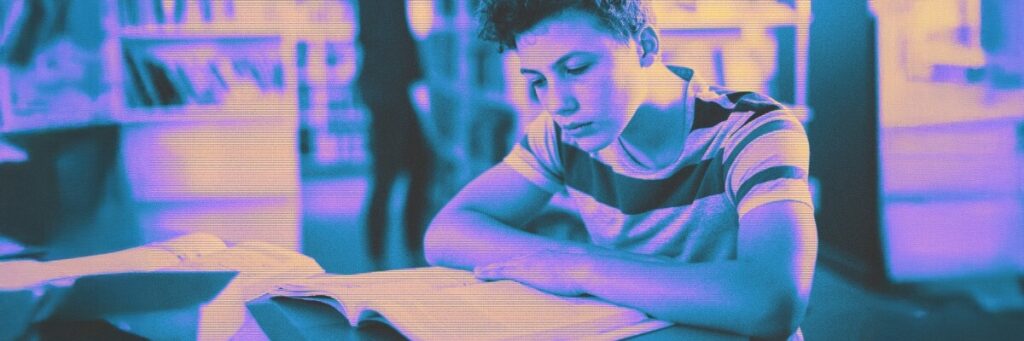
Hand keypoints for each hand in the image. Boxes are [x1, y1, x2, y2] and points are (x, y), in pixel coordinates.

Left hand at [473, 249, 591, 296]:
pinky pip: (501, 271)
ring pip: (503, 264)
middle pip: (514, 259)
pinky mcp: (525, 271)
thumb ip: (581, 274)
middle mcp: (537, 256)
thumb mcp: (585, 272)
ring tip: (476, 271)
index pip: (530, 259)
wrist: (588, 268)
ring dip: (489, 268)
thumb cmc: (592, 273)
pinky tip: (477, 273)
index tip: (512, 265)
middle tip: (486, 267)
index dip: (519, 262)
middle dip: (500, 263)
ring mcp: (530, 262)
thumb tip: (589, 279)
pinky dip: (488, 271)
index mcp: (550, 256)